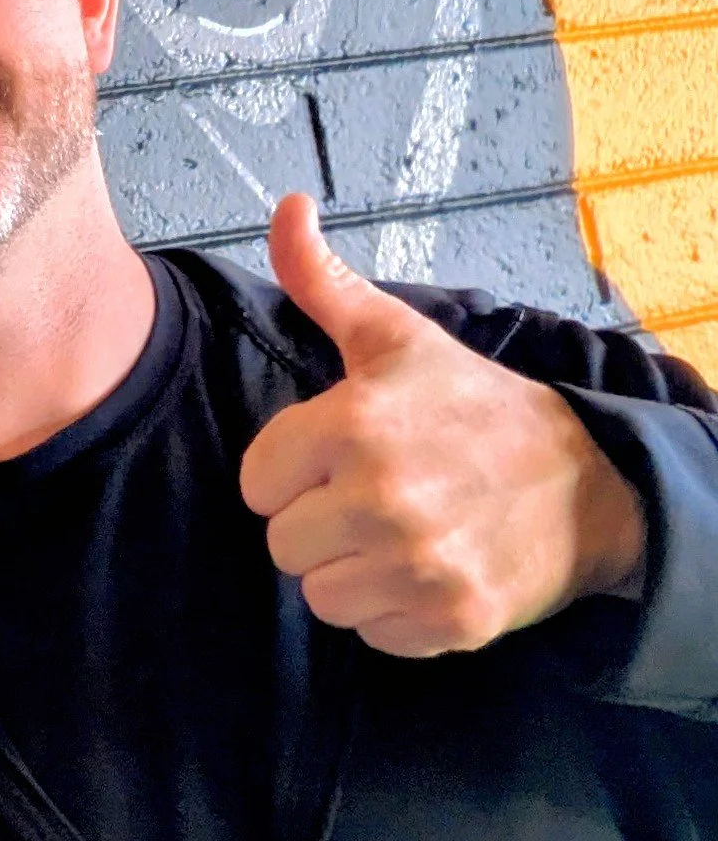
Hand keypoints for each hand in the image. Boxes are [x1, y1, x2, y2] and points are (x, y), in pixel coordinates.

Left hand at [238, 194, 647, 655]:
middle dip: (314, 523)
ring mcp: (420, 565)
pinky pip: (372, 634)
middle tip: (365, 496)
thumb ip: (321, 279)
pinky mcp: (453, 620)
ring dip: (347, 571)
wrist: (585, 484)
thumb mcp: (394, 338)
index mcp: (352, 427)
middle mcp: (381, 499)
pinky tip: (422, 569)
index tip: (330, 458)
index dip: (287, 471)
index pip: (255, 483)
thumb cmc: (472, 406)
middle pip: (282, 544)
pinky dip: (391, 612)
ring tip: (391, 534)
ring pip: (320, 596)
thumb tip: (286, 206)